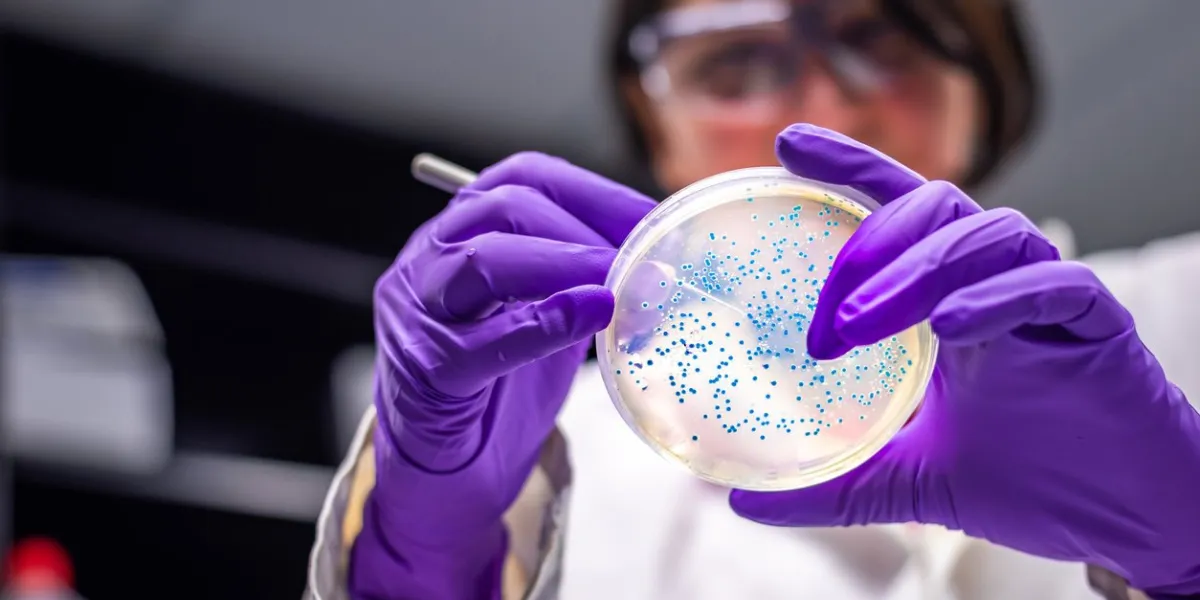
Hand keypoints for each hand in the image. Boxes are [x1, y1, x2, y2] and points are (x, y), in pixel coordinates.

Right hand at [350, 152, 655, 598]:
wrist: (445, 468)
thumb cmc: (498, 387)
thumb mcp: (548, 315)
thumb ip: (587, 282)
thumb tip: (664, 262)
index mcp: (459, 233)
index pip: (523, 178)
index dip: (594, 192)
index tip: (654, 218)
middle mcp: (428, 260)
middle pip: (502, 208)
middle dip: (582, 226)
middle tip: (643, 255)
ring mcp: (418, 314)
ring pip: (481, 261)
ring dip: (562, 263)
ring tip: (618, 280)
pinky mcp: (426, 372)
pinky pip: (482, 341)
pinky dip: (543, 323)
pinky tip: (591, 315)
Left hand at [729, 125, 1199, 595]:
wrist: (1122, 519)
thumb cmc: (1028, 481)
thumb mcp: (907, 480)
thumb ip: (834, 483)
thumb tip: (744, 501)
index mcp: (950, 299)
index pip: (897, 210)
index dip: (849, 168)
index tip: (786, 144)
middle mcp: (995, 283)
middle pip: (935, 207)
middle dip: (870, 244)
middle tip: (826, 316)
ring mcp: (1046, 298)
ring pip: (988, 233)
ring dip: (916, 270)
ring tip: (860, 323)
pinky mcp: (1097, 324)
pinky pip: (1051, 284)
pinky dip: (996, 297)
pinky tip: (950, 327)